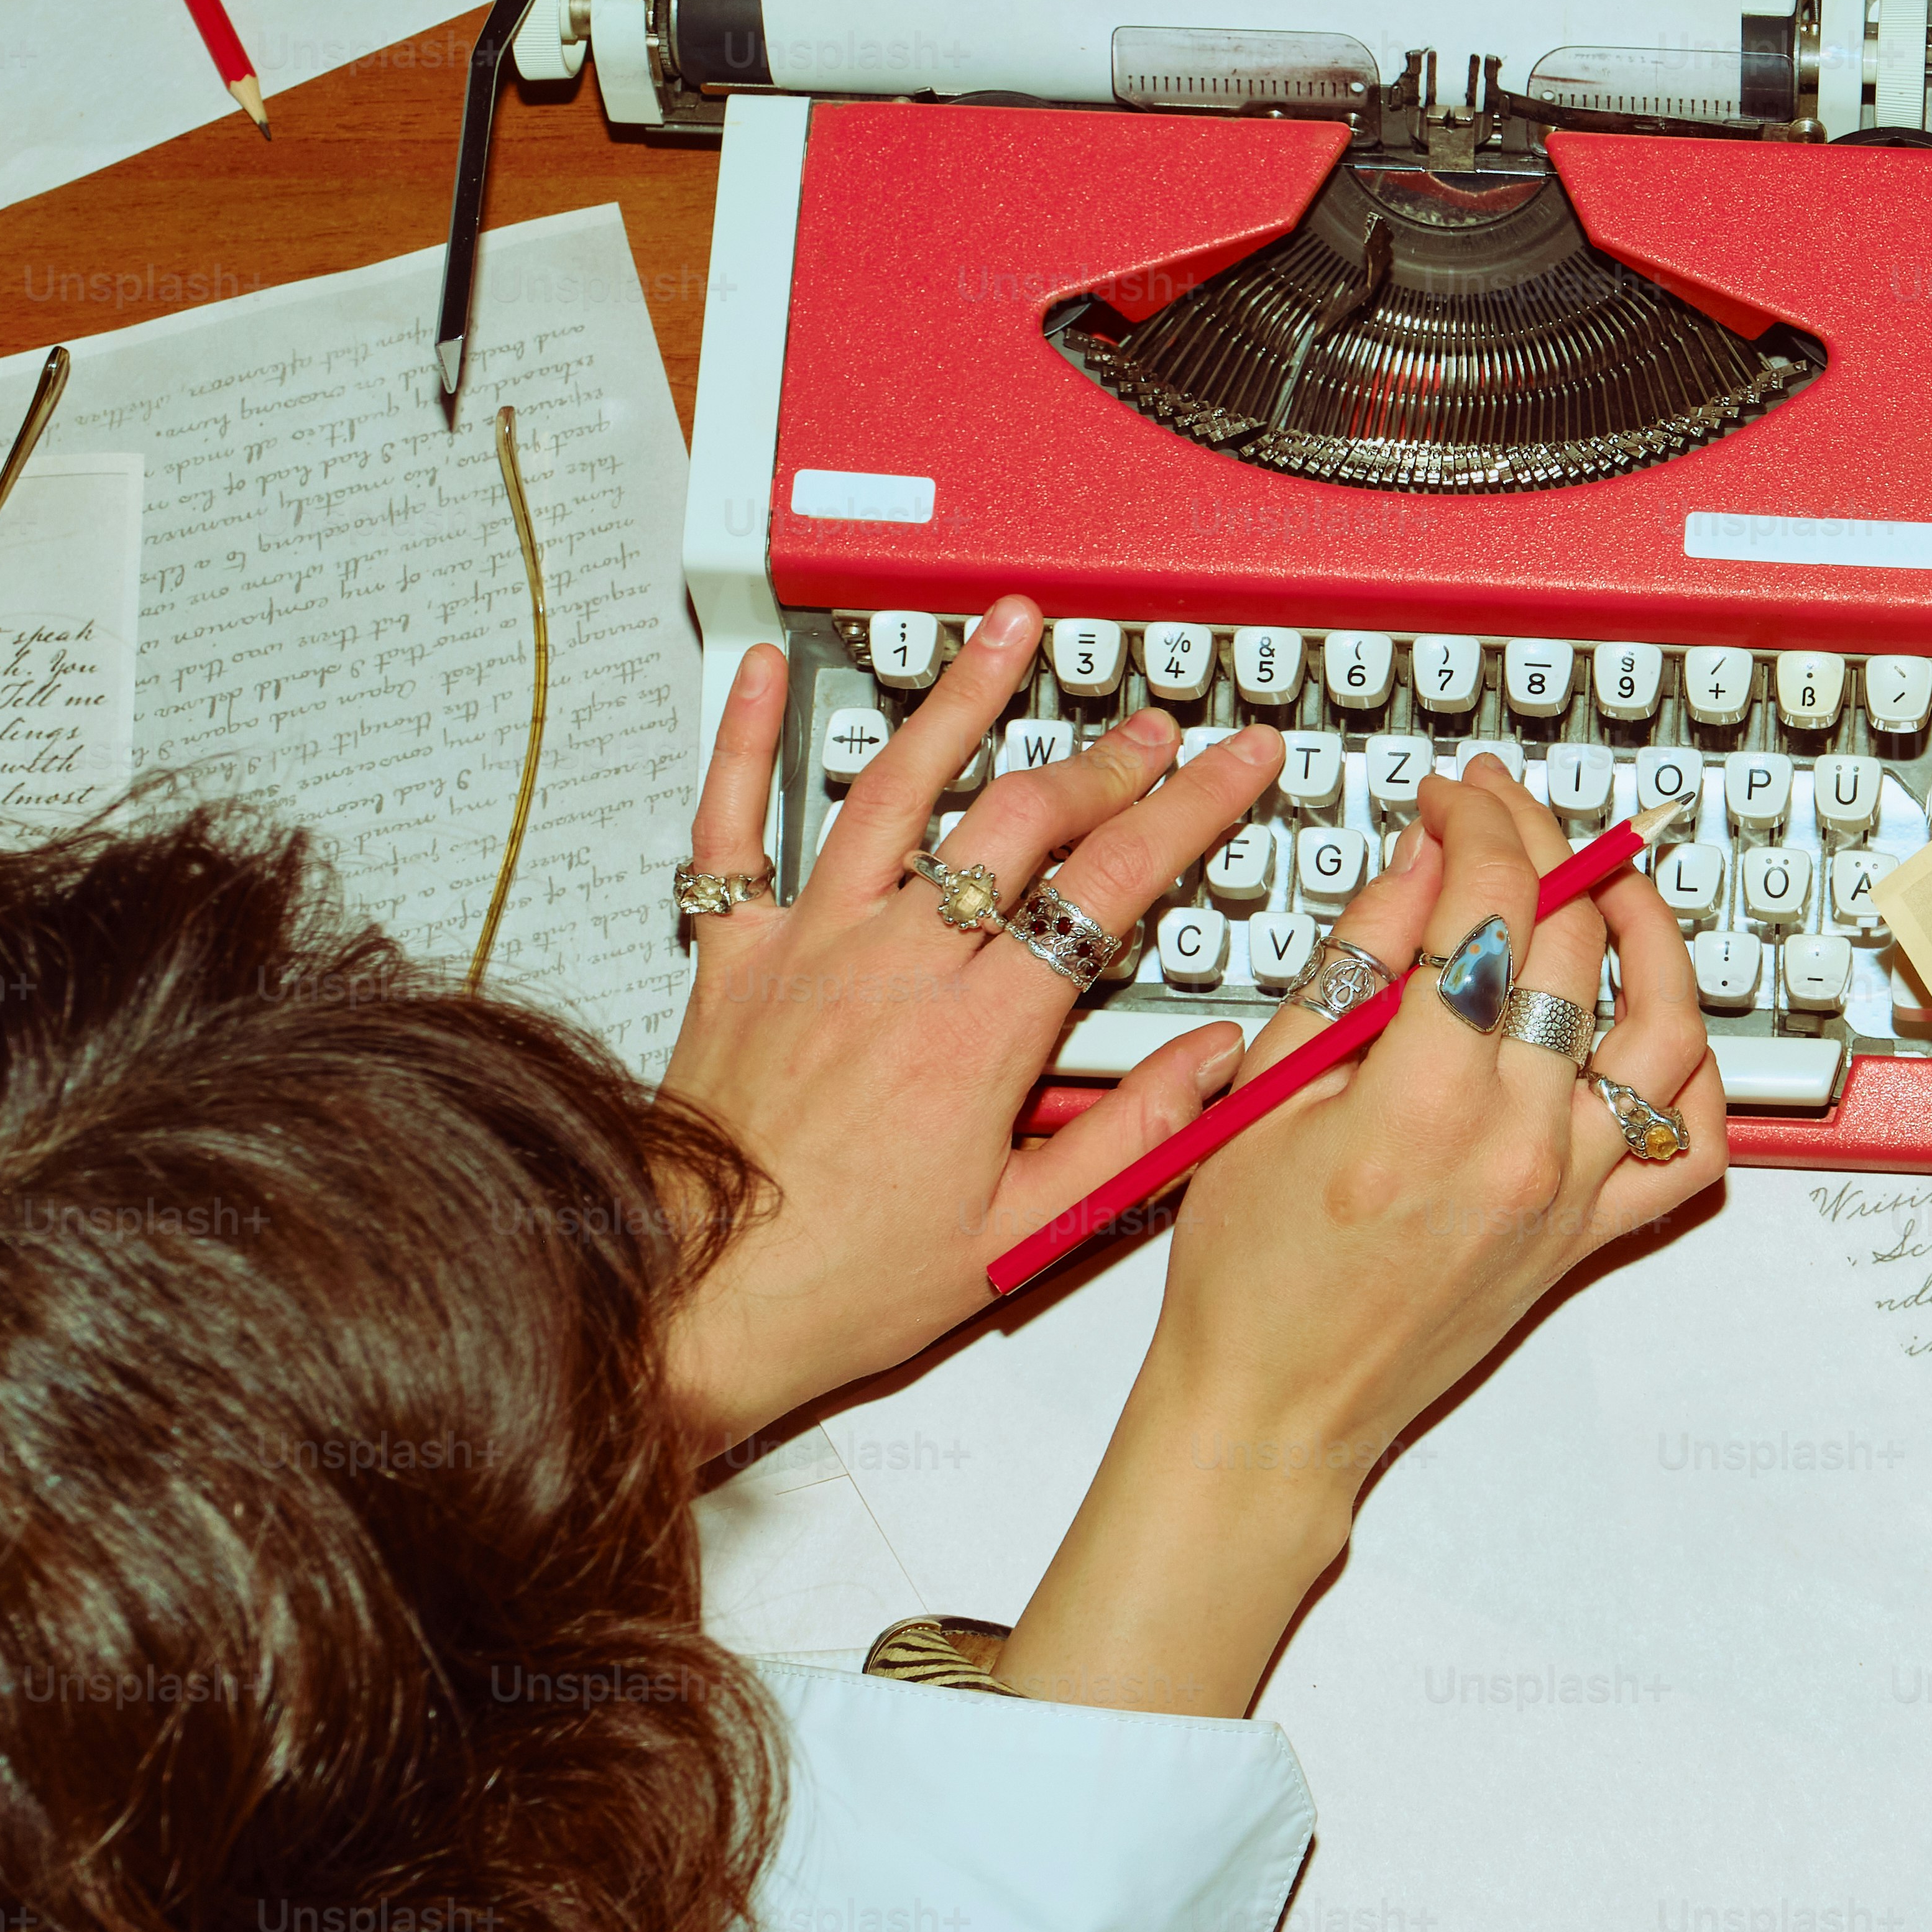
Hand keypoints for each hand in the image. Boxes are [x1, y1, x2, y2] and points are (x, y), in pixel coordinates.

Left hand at [652, 604, 1287, 1451]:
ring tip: (1006, 629)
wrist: (693, 1302)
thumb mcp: (1023, 1234)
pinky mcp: (730, 959)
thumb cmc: (845, 1282)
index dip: (1192, 809)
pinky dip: (740, 741)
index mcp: (980, 1034)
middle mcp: (897, 967)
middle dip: (1104, 756)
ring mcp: (808, 948)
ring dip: (958, 698)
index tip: (1238, 764)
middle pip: (1020, 819)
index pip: (1112, 884)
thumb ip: (1135, 1135)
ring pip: (892, 789)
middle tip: (1153, 725)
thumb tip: (1224, 1059)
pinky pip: (729, 829)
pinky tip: (760, 673)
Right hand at [993, 754, 1726, 1716]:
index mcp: (1421, 1107)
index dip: (1477, 825)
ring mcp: (1570, 1196)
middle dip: (1545, 848)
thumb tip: (1421, 857)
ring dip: (1651, 936)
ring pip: (1669, 1032)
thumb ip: (1356, 962)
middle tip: (1505, 816)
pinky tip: (1650, 1023)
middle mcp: (1518, 1149)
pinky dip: (1693, 1074)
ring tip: (1610, 885)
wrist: (1274, 1410)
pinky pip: (1694, 1148)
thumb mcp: (1268, 1089)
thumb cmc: (1245, 1272)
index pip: (1489, 911)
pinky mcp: (1592, 1239)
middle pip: (1576, 946)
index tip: (1455, 797)